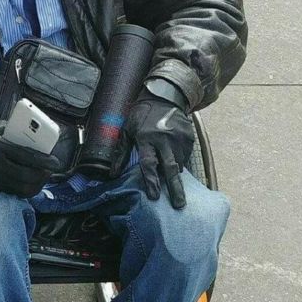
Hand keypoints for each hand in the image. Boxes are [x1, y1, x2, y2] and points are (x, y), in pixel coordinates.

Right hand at [0, 123, 61, 197]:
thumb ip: (15, 132)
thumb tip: (37, 137)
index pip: (24, 156)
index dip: (43, 160)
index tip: (55, 161)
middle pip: (25, 176)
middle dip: (42, 175)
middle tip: (50, 170)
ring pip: (21, 189)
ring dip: (37, 185)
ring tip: (44, 176)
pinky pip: (15, 192)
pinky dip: (27, 189)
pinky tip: (33, 182)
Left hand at [123, 92, 193, 208]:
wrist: (164, 96)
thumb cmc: (142, 114)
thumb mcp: (127, 129)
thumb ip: (121, 152)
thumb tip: (112, 174)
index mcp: (146, 138)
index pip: (149, 163)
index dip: (151, 181)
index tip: (154, 196)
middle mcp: (164, 139)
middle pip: (170, 169)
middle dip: (175, 188)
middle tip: (178, 205)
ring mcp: (178, 139)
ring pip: (179, 164)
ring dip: (175, 175)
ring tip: (173, 183)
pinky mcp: (189, 137)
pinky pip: (185, 156)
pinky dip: (180, 162)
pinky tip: (174, 160)